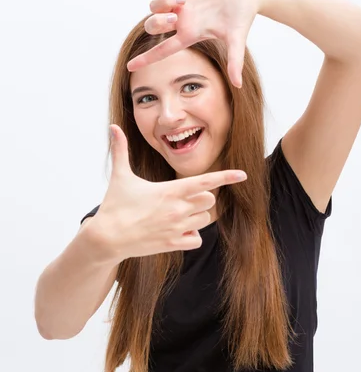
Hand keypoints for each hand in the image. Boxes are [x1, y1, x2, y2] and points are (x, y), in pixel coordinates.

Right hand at [91, 125, 246, 262]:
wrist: (106, 238)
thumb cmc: (114, 206)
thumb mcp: (120, 176)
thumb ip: (120, 150)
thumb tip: (113, 127)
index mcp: (170, 190)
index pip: (206, 180)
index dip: (227, 176)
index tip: (243, 174)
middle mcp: (178, 209)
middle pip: (210, 200)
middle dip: (202, 197)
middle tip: (185, 197)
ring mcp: (176, 228)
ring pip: (205, 220)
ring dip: (198, 216)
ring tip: (177, 213)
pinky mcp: (172, 244)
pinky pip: (196, 239)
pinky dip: (192, 234)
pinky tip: (177, 230)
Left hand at [126, 0, 260, 87]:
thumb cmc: (243, 16)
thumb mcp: (236, 40)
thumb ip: (235, 62)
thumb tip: (238, 86)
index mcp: (189, 35)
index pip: (162, 51)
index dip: (145, 59)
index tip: (129, 67)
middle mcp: (182, 20)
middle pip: (153, 27)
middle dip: (157, 23)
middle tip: (174, 17)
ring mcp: (181, 2)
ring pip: (154, 4)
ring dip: (162, 2)